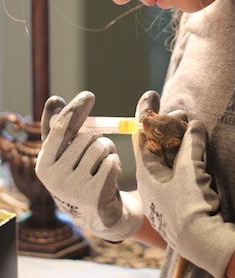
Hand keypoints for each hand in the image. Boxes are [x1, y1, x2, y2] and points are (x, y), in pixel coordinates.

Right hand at [36, 91, 142, 240]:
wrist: (97, 215)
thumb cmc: (80, 177)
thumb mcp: (65, 156)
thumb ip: (60, 130)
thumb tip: (54, 101)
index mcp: (43, 164)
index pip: (60, 129)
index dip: (75, 109)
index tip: (89, 95)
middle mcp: (54, 178)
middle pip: (86, 136)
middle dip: (98, 138)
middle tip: (98, 150)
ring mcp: (74, 188)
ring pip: (101, 146)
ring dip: (108, 150)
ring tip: (102, 164)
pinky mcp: (95, 195)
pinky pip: (112, 161)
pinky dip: (115, 163)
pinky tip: (109, 177)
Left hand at [133, 91, 234, 276]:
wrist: (203, 243)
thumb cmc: (190, 206)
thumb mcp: (190, 169)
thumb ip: (191, 143)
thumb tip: (194, 123)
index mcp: (147, 173)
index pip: (142, 136)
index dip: (146, 114)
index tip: (151, 96)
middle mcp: (154, 180)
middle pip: (157, 145)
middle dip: (169, 125)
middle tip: (181, 111)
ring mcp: (167, 190)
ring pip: (170, 157)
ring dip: (180, 139)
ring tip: (191, 124)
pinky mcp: (181, 198)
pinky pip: (180, 169)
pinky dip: (187, 155)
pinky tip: (197, 146)